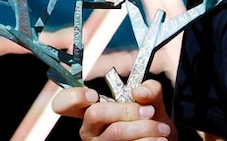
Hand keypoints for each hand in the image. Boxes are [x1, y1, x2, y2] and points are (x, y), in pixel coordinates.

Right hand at [52, 80, 177, 140]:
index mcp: (93, 111)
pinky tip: (158, 140)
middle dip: (127, 110)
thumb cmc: (152, 122)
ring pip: (115, 132)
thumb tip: (139, 91)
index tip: (93, 94)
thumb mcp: (153, 102)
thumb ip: (149, 90)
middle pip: (95, 114)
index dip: (73, 97)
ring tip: (162, 129)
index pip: (64, 104)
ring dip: (145, 128)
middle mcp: (90, 131)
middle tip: (149, 111)